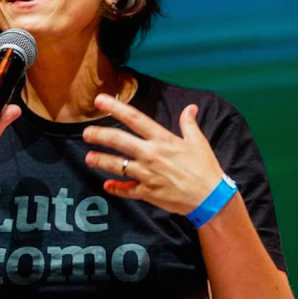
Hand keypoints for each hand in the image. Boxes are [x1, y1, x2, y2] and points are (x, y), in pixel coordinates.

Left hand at [83, 94, 223, 214]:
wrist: (211, 198)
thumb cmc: (205, 168)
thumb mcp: (198, 142)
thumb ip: (189, 124)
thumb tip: (190, 107)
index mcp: (163, 140)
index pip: (135, 119)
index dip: (116, 108)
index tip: (100, 100)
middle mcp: (151, 155)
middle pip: (119, 141)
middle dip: (100, 136)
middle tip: (86, 133)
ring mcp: (147, 175)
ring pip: (118, 166)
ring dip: (101, 161)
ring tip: (89, 158)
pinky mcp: (147, 192)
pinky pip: (127, 190)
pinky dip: (117, 189)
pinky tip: (107, 186)